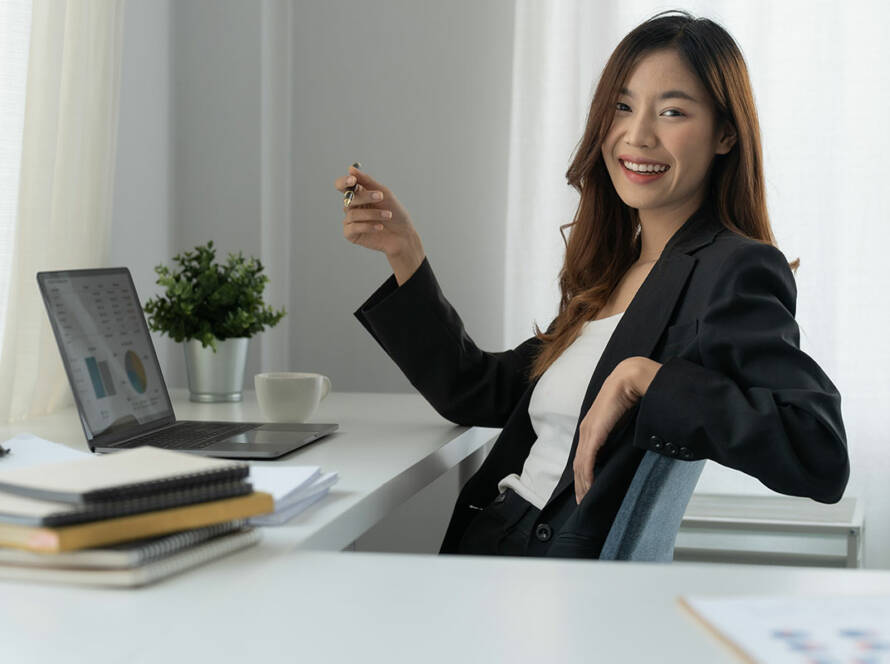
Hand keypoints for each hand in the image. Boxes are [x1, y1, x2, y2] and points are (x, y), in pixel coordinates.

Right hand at [335, 165, 425, 283]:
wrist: (404, 235)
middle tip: (381, 197)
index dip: (344, 182)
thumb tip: (350, 168)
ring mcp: (350, 221)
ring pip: (353, 213)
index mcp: (357, 194)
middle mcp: (351, 206)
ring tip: (388, 215)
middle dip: (365, 197)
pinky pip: (353, 227)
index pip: (342, 185)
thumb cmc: (396, 213)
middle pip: (348, 198)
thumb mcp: (384, 194)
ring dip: (373, 213)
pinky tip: (380, 227)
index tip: (353, 180)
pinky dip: (368, 226)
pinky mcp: (351, 234)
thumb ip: (367, 181)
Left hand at [573, 357, 661, 503]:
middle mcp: (586, 430)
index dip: (583, 475)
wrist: (631, 378)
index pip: (583, 456)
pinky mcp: (594, 433)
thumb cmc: (631, 395)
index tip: (586, 491)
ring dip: (583, 484)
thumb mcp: (624, 419)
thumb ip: (621, 432)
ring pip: (581, 465)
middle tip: (583, 503)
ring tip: (586, 500)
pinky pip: (587, 459)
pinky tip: (588, 487)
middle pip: (579, 464)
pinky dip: (587, 475)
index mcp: (592, 426)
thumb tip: (629, 444)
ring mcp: (588, 431)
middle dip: (580, 485)